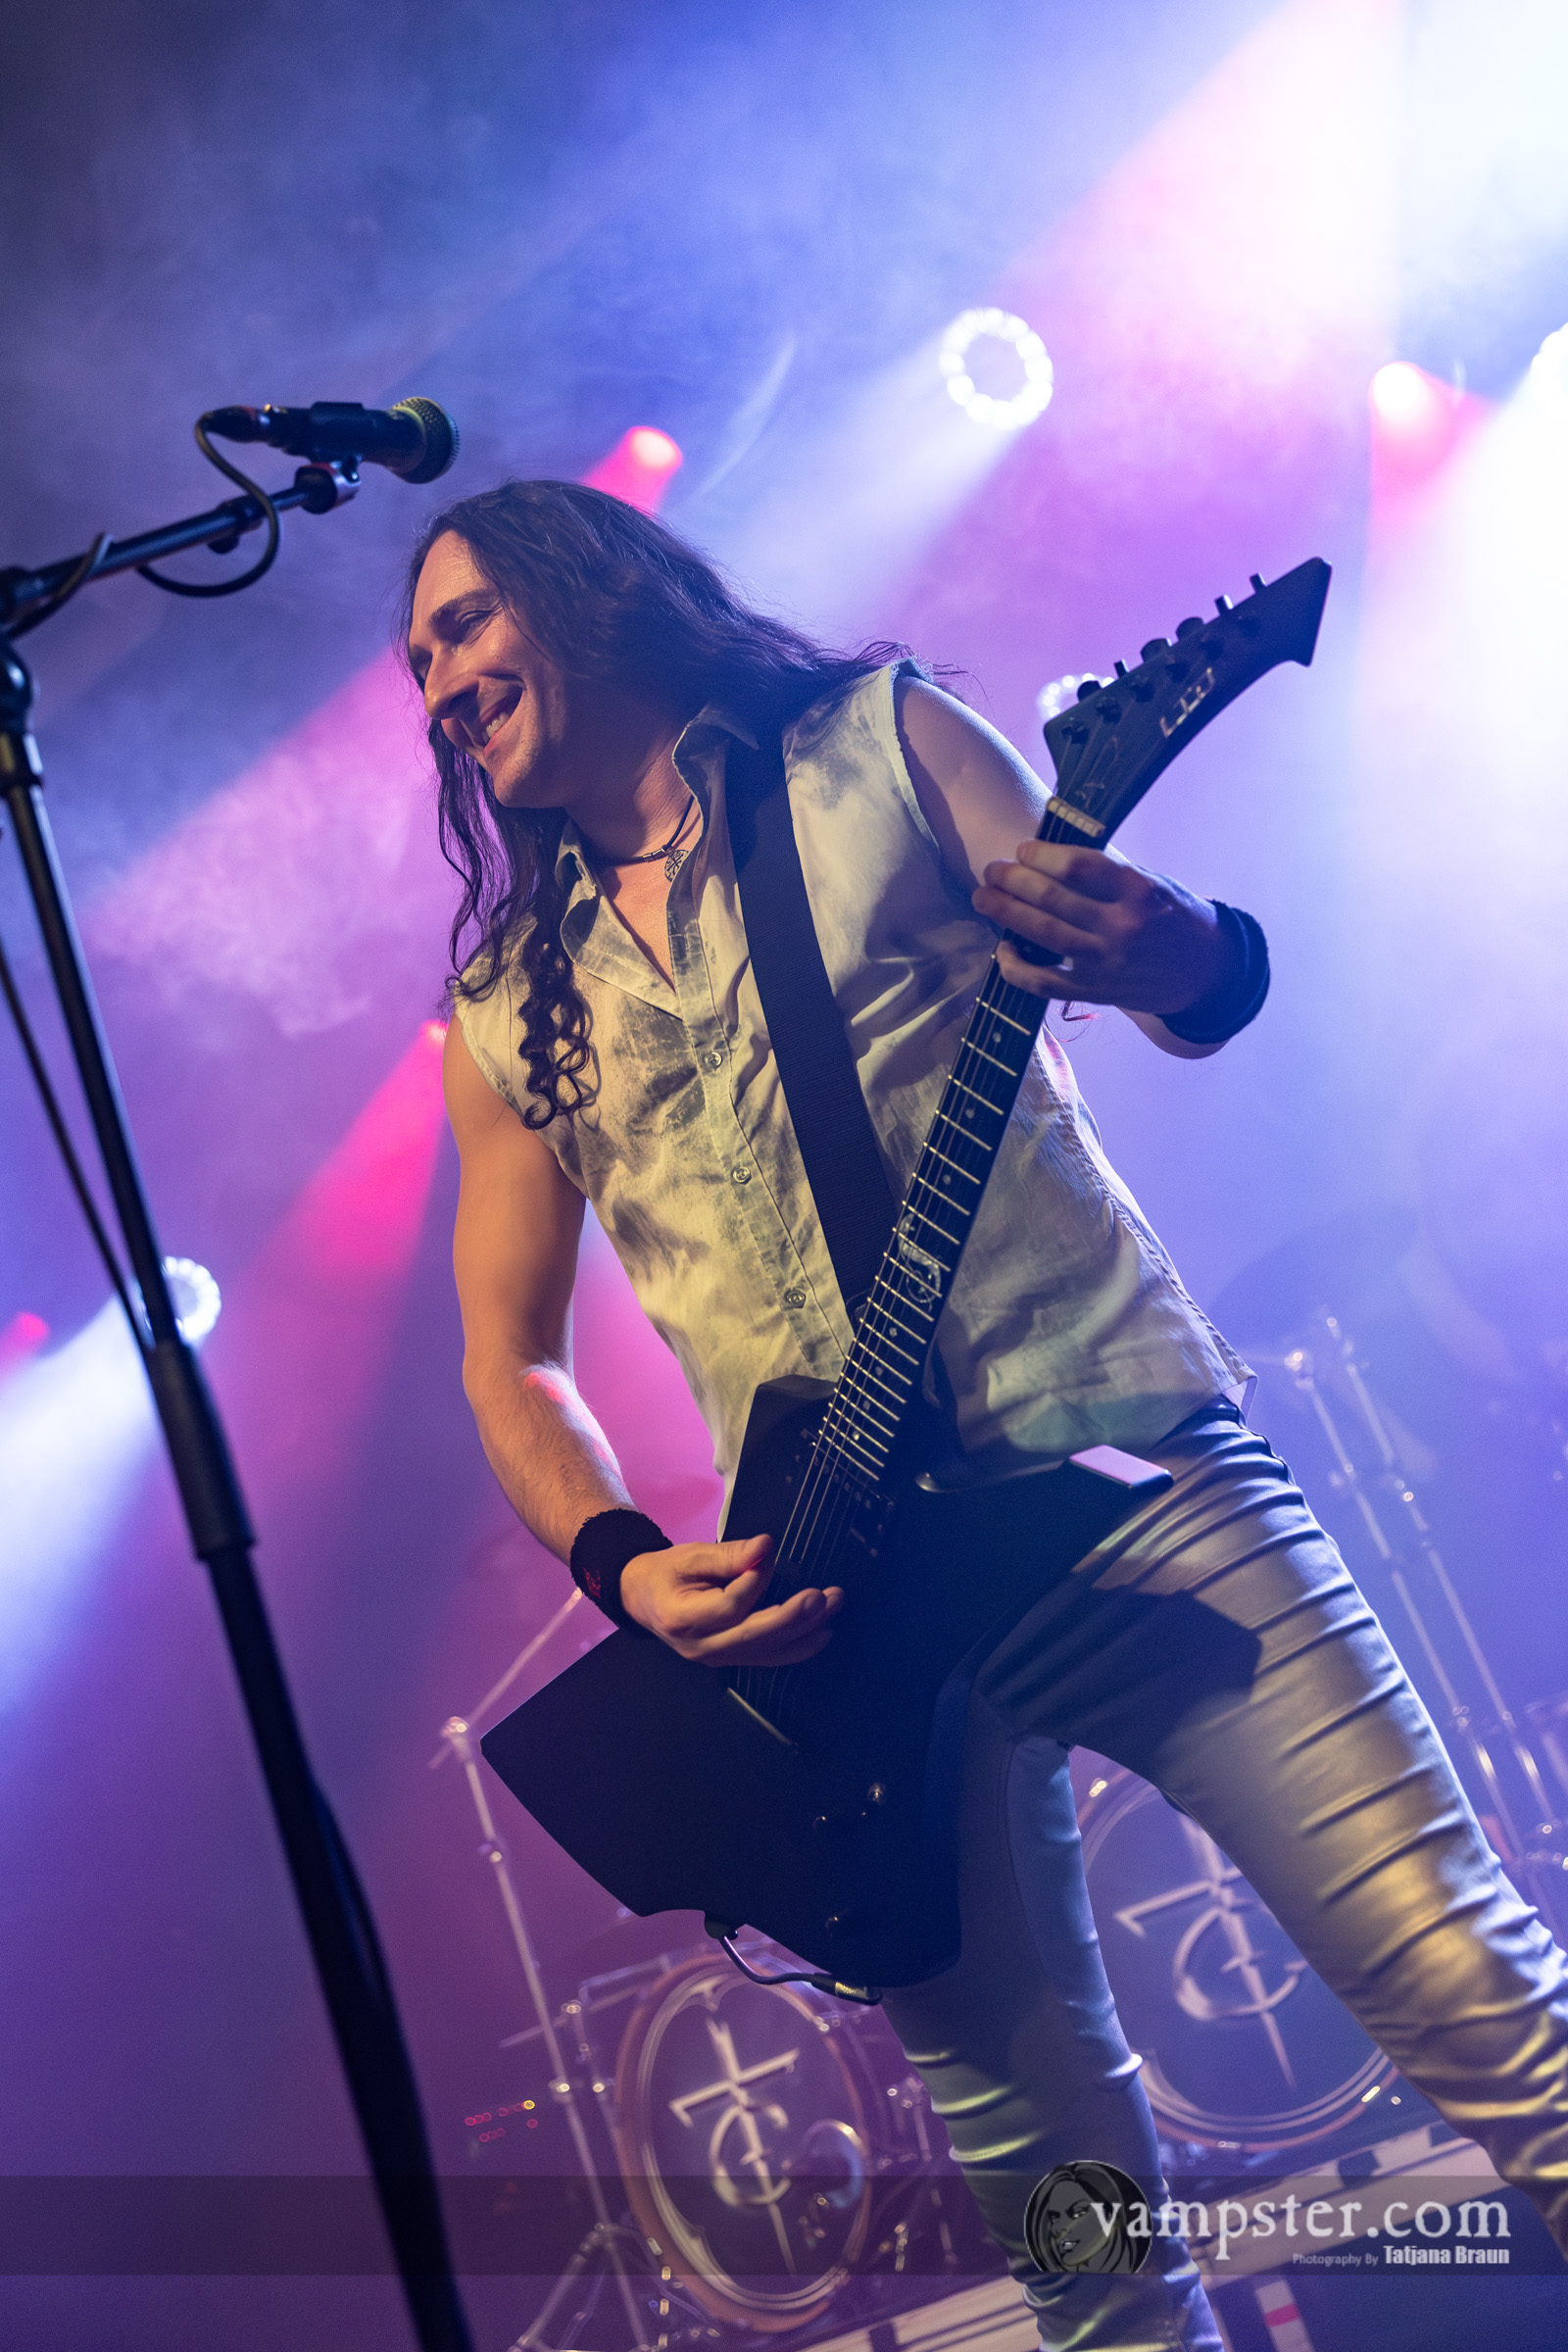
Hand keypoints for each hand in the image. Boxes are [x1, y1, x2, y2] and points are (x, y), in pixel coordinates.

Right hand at [620, 1534, 843, 1666]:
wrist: (643, 1599)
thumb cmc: (665, 1573)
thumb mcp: (689, 1556)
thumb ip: (727, 1555)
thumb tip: (765, 1547)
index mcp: (684, 1618)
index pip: (729, 1607)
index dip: (754, 1582)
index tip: (766, 1555)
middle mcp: (701, 1647)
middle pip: (753, 1637)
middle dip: (792, 1618)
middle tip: (823, 1597)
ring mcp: (716, 1658)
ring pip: (765, 1651)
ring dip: (803, 1631)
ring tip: (833, 1607)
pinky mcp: (730, 1659)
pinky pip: (767, 1657)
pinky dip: (797, 1646)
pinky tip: (822, 1633)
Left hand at [972, 841, 1234, 1013]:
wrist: (1208, 971)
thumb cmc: (1176, 918)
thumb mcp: (1153, 884)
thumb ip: (1109, 876)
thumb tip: (1051, 859)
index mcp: (1138, 890)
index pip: (1078, 866)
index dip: (1042, 855)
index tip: (1022, 850)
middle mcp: (1121, 925)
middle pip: (1052, 898)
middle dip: (1013, 880)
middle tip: (992, 871)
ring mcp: (1106, 961)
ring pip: (1043, 934)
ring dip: (1005, 912)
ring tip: (983, 897)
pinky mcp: (1096, 991)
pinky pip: (1044, 982)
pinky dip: (1016, 967)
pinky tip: (1002, 949)